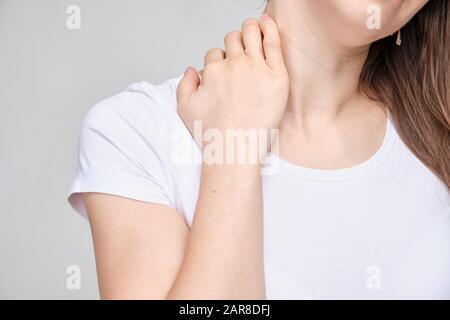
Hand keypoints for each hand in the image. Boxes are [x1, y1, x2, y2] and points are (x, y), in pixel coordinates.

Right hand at [177, 15, 288, 159]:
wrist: (235, 150)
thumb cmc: (212, 134)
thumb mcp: (185, 109)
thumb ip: (185, 85)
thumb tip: (192, 69)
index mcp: (212, 71)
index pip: (215, 54)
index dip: (219, 61)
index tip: (226, 69)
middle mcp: (233, 65)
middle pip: (233, 40)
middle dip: (234, 42)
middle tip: (241, 50)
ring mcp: (256, 69)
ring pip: (251, 34)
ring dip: (250, 29)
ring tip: (254, 31)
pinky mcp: (277, 76)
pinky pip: (273, 42)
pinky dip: (269, 28)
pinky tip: (267, 24)